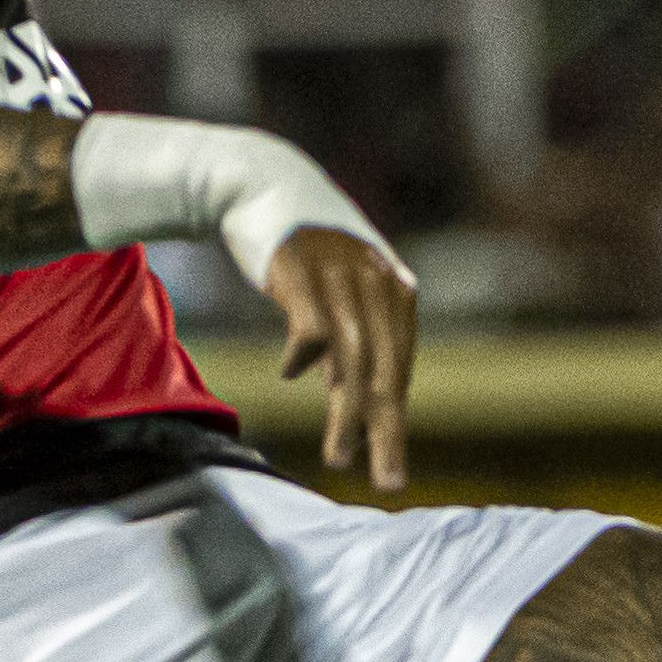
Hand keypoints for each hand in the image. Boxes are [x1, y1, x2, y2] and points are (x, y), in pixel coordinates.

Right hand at [266, 225, 415, 490]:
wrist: (262, 181)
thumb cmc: (305, 248)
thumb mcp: (343, 290)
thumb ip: (354, 337)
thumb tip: (353, 395)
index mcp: (394, 293)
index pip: (400, 369)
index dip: (395, 421)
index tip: (391, 470)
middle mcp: (375, 283)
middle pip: (386, 372)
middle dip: (387, 431)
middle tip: (387, 481)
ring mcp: (340, 275)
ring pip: (353, 360)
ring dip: (347, 414)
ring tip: (340, 456)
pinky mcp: (301, 268)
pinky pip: (312, 328)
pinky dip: (305, 356)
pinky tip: (292, 372)